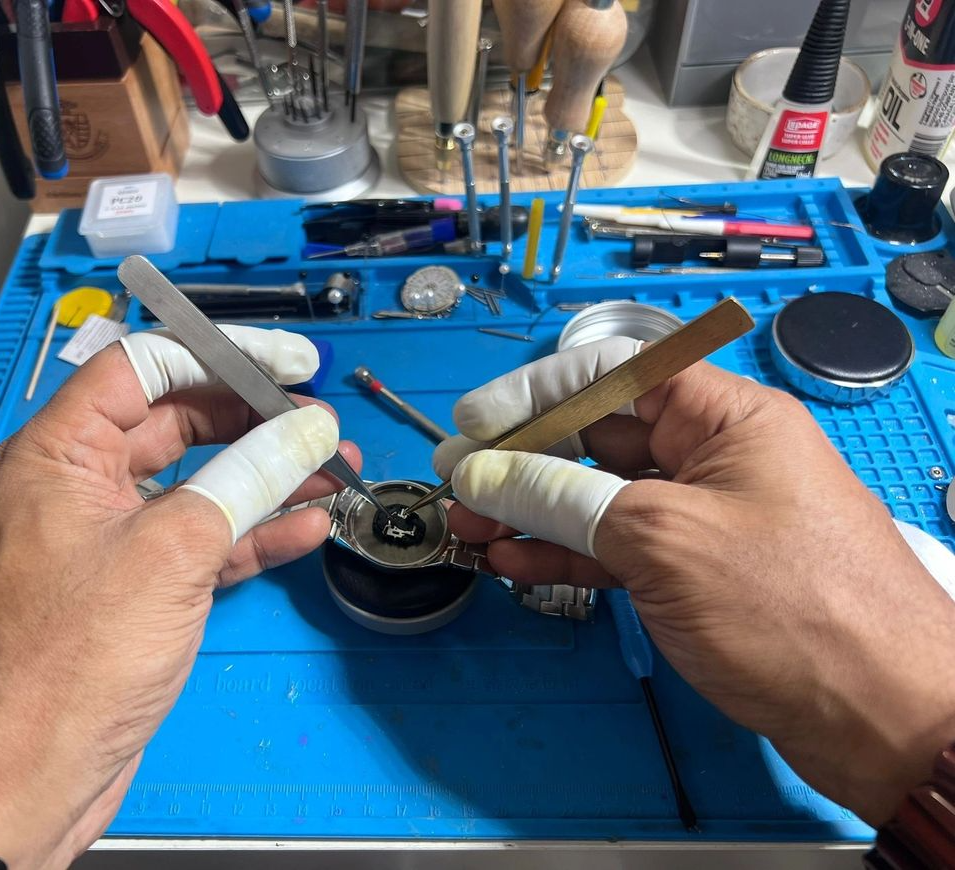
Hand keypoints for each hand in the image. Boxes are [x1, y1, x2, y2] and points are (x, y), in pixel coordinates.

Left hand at [0, 325, 358, 868]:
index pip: (144, 369)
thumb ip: (244, 480)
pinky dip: (253, 536)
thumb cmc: (64, 660)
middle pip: (177, 426)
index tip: (292, 364)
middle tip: (322, 427)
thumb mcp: (168, 553)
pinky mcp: (136, 596)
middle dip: (255, 422)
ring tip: (337, 474)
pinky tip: (308, 527)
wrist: (15, 782)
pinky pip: (202, 546)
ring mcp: (110, 545)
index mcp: (58, 455)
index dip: (222, 356)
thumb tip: (307, 431)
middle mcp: (79, 489)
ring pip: (199, 489)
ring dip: (267, 480)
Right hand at [436, 337, 954, 824]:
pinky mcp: (696, 573)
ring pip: (600, 498)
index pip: (617, 375)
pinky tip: (513, 561)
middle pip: (601, 437)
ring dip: (531, 512)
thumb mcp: (662, 537)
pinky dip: (566, 553)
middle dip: (523, 459)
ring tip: (466, 529)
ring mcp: (704, 517)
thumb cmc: (788, 606)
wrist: (882, 720)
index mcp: (726, 416)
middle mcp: (714, 455)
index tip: (474, 421)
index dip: (537, 392)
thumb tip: (486, 474)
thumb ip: (564, 497)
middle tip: (455, 483)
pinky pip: (617, 547)